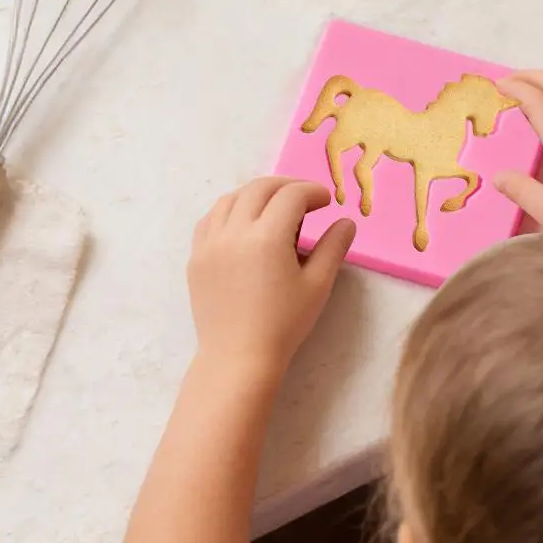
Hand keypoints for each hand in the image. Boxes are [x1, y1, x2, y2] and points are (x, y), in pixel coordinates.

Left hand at [187, 179, 352, 380]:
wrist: (238, 356)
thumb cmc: (284, 323)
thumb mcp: (318, 285)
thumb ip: (333, 247)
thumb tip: (346, 222)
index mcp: (267, 238)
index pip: (291, 196)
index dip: (312, 192)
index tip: (327, 201)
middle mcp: (234, 232)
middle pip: (259, 188)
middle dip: (286, 185)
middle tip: (306, 198)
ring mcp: (209, 243)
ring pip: (230, 198)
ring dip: (256, 193)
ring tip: (274, 207)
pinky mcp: (196, 257)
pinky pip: (210, 219)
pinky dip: (229, 210)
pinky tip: (243, 223)